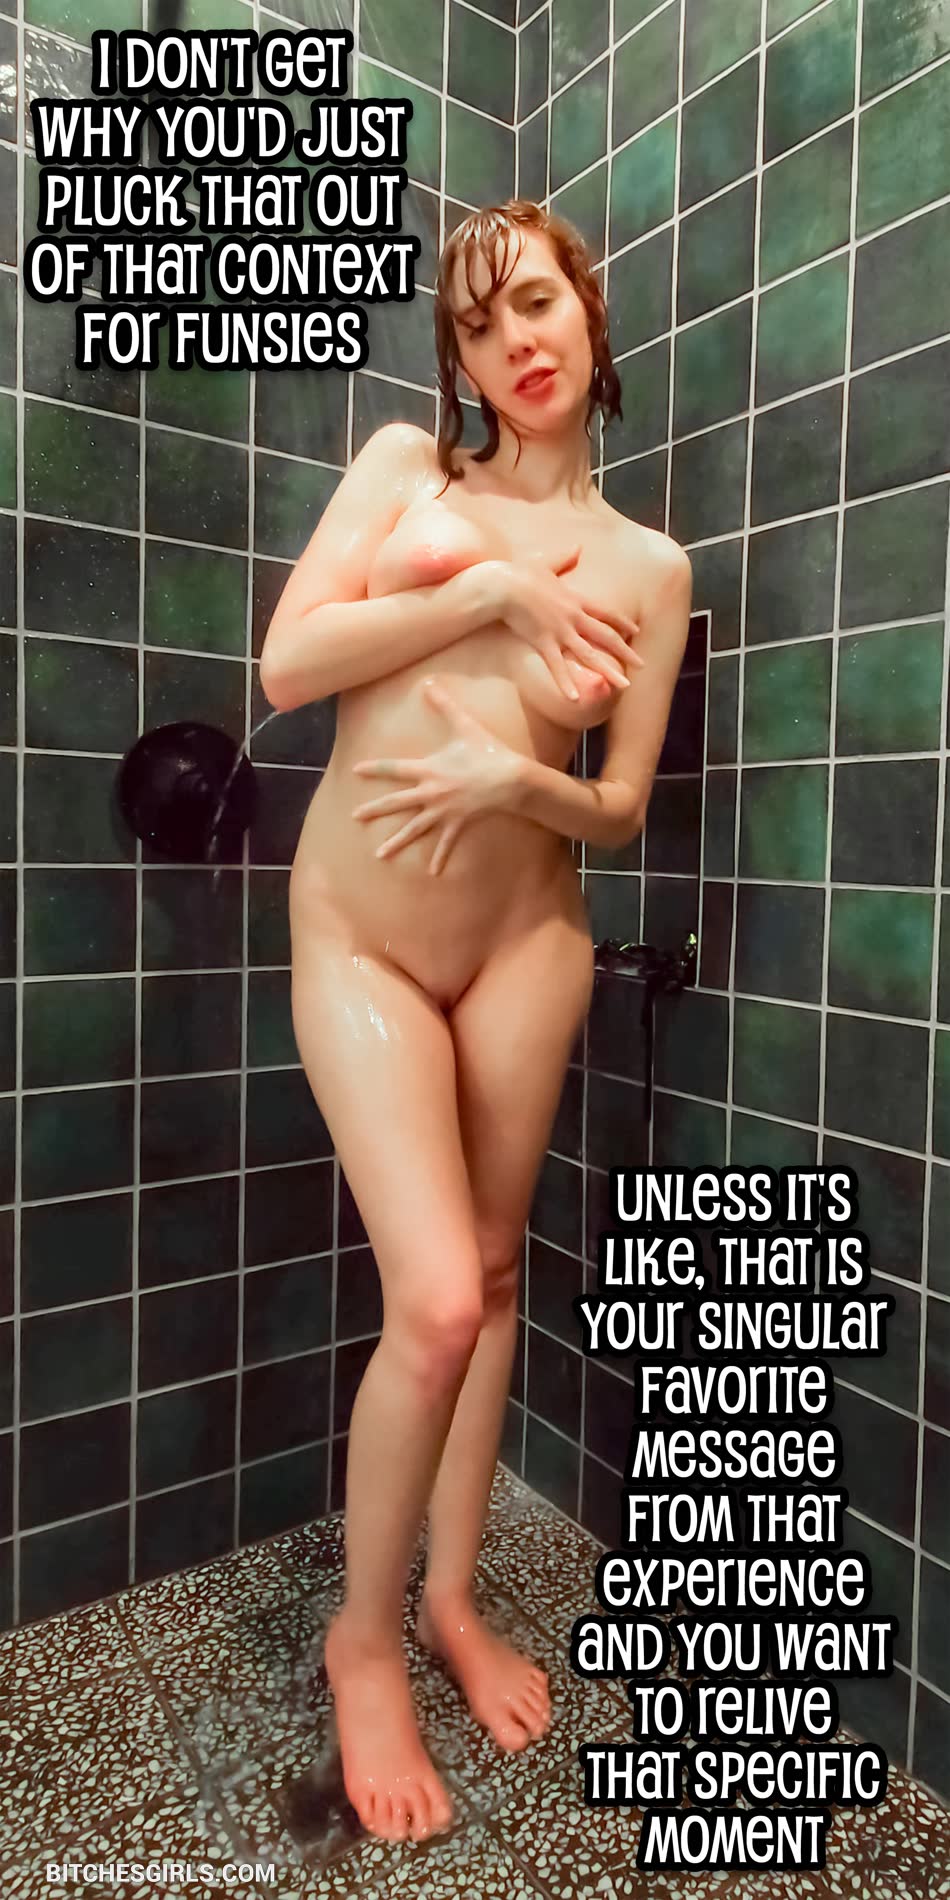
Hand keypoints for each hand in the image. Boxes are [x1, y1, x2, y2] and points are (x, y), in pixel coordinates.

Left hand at [350, 679, 520, 875]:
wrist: (510, 779)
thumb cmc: (488, 751)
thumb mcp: (466, 726)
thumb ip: (445, 706)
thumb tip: (428, 683)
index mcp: (428, 770)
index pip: (394, 769)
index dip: (374, 769)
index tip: (355, 771)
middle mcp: (431, 793)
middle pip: (396, 803)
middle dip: (374, 810)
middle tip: (354, 817)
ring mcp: (443, 811)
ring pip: (415, 829)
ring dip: (397, 843)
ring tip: (380, 855)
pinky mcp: (458, 824)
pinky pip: (447, 844)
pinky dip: (441, 858)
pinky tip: (433, 873)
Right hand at [490, 545, 642, 700]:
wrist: (503, 585)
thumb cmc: (520, 573)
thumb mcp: (546, 563)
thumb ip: (564, 558)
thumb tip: (577, 546)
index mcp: (576, 599)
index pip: (605, 612)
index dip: (622, 622)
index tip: (635, 630)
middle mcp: (573, 617)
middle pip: (606, 636)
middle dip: (626, 651)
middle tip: (642, 665)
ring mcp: (560, 632)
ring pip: (590, 655)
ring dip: (608, 671)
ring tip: (624, 686)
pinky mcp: (543, 643)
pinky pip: (557, 667)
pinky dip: (566, 683)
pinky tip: (576, 699)